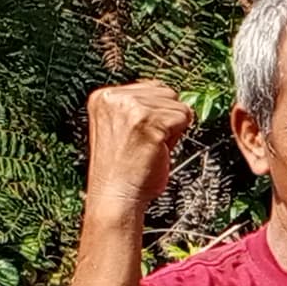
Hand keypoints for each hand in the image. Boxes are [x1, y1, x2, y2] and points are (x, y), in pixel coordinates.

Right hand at [83, 79, 193, 226]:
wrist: (115, 198)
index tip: (141, 134)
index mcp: (103, 97)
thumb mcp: (119, 128)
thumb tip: (173, 98)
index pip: (150, 87)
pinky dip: (176, 137)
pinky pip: (184, 117)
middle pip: (166, 92)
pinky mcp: (149, 121)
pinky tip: (157, 151)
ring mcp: (131, 107)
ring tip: (149, 148)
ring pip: (177, 105)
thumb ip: (139, 108)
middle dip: (165, 119)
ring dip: (171, 129)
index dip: (156, 112)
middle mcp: (115, 98)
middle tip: (145, 144)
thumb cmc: (121, 171)